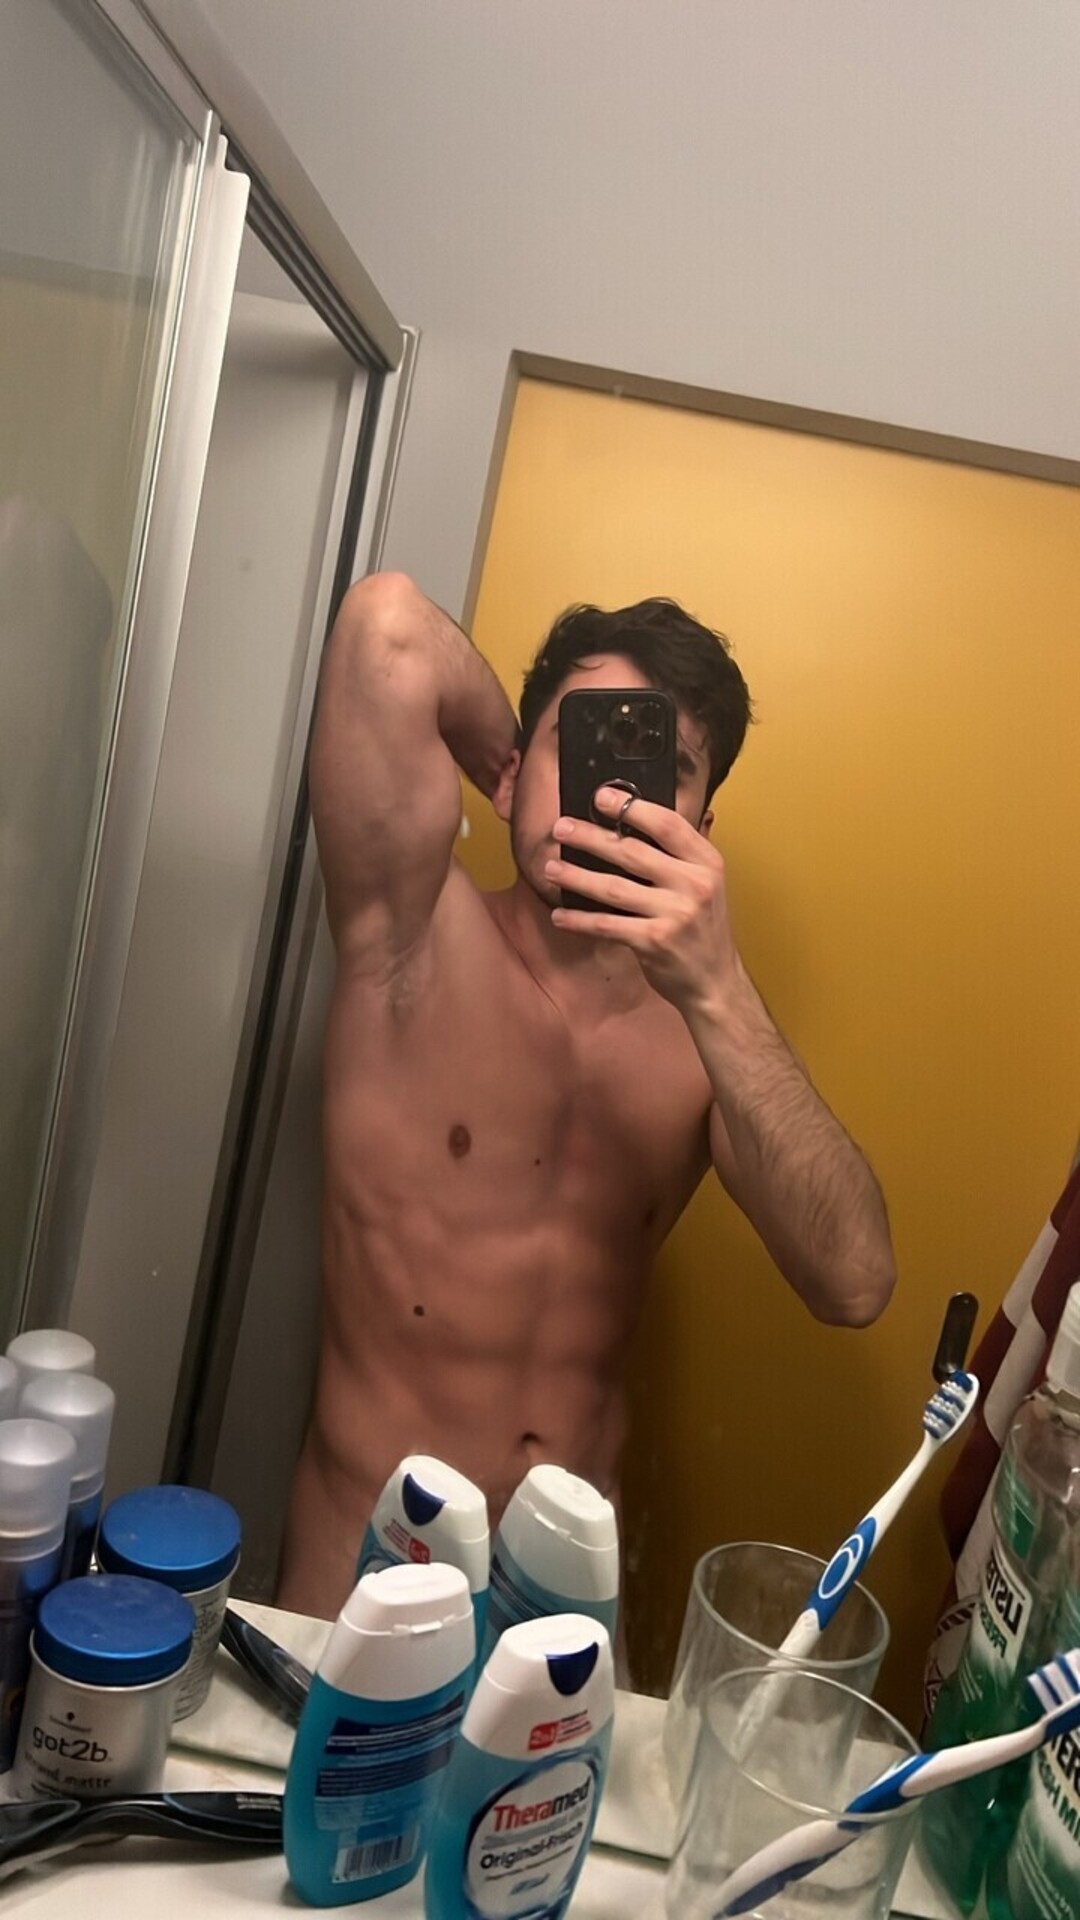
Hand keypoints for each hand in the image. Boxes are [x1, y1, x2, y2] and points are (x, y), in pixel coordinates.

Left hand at [545, 786, 739, 1013]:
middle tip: (560, 828)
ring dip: (576, 876)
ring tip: (550, 868)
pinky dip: (580, 919)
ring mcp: (675, 913)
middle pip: (632, 852)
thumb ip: (680, 852)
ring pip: (613, 887)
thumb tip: (642, 814)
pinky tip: (559, 914)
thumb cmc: (702, 928)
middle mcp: (694, 884)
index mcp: (707, 862)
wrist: (715, 981)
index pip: (667, 824)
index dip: (631, 807)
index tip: (600, 797)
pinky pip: (607, 925)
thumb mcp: (705, 883)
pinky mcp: (655, 941)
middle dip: (590, 838)